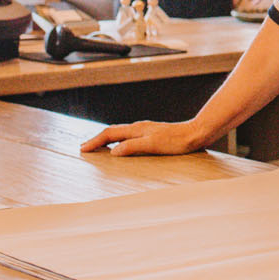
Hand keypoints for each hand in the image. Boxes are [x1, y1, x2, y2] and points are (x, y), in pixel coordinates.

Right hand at [79, 119, 207, 155]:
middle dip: (97, 139)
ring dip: (106, 140)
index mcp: (136, 129)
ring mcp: (145, 130)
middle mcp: (139, 127)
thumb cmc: (176, 141)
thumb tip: (113, 151)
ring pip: (120, 133)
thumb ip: (132, 146)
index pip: (109, 134)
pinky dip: (118, 141)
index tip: (83, 149)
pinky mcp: (152, 134)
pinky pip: (128, 137)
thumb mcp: (153, 145)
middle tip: (84, 148)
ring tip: (98, 147)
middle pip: (112, 132)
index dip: (95, 141)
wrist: (195, 134)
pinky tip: (121, 147)